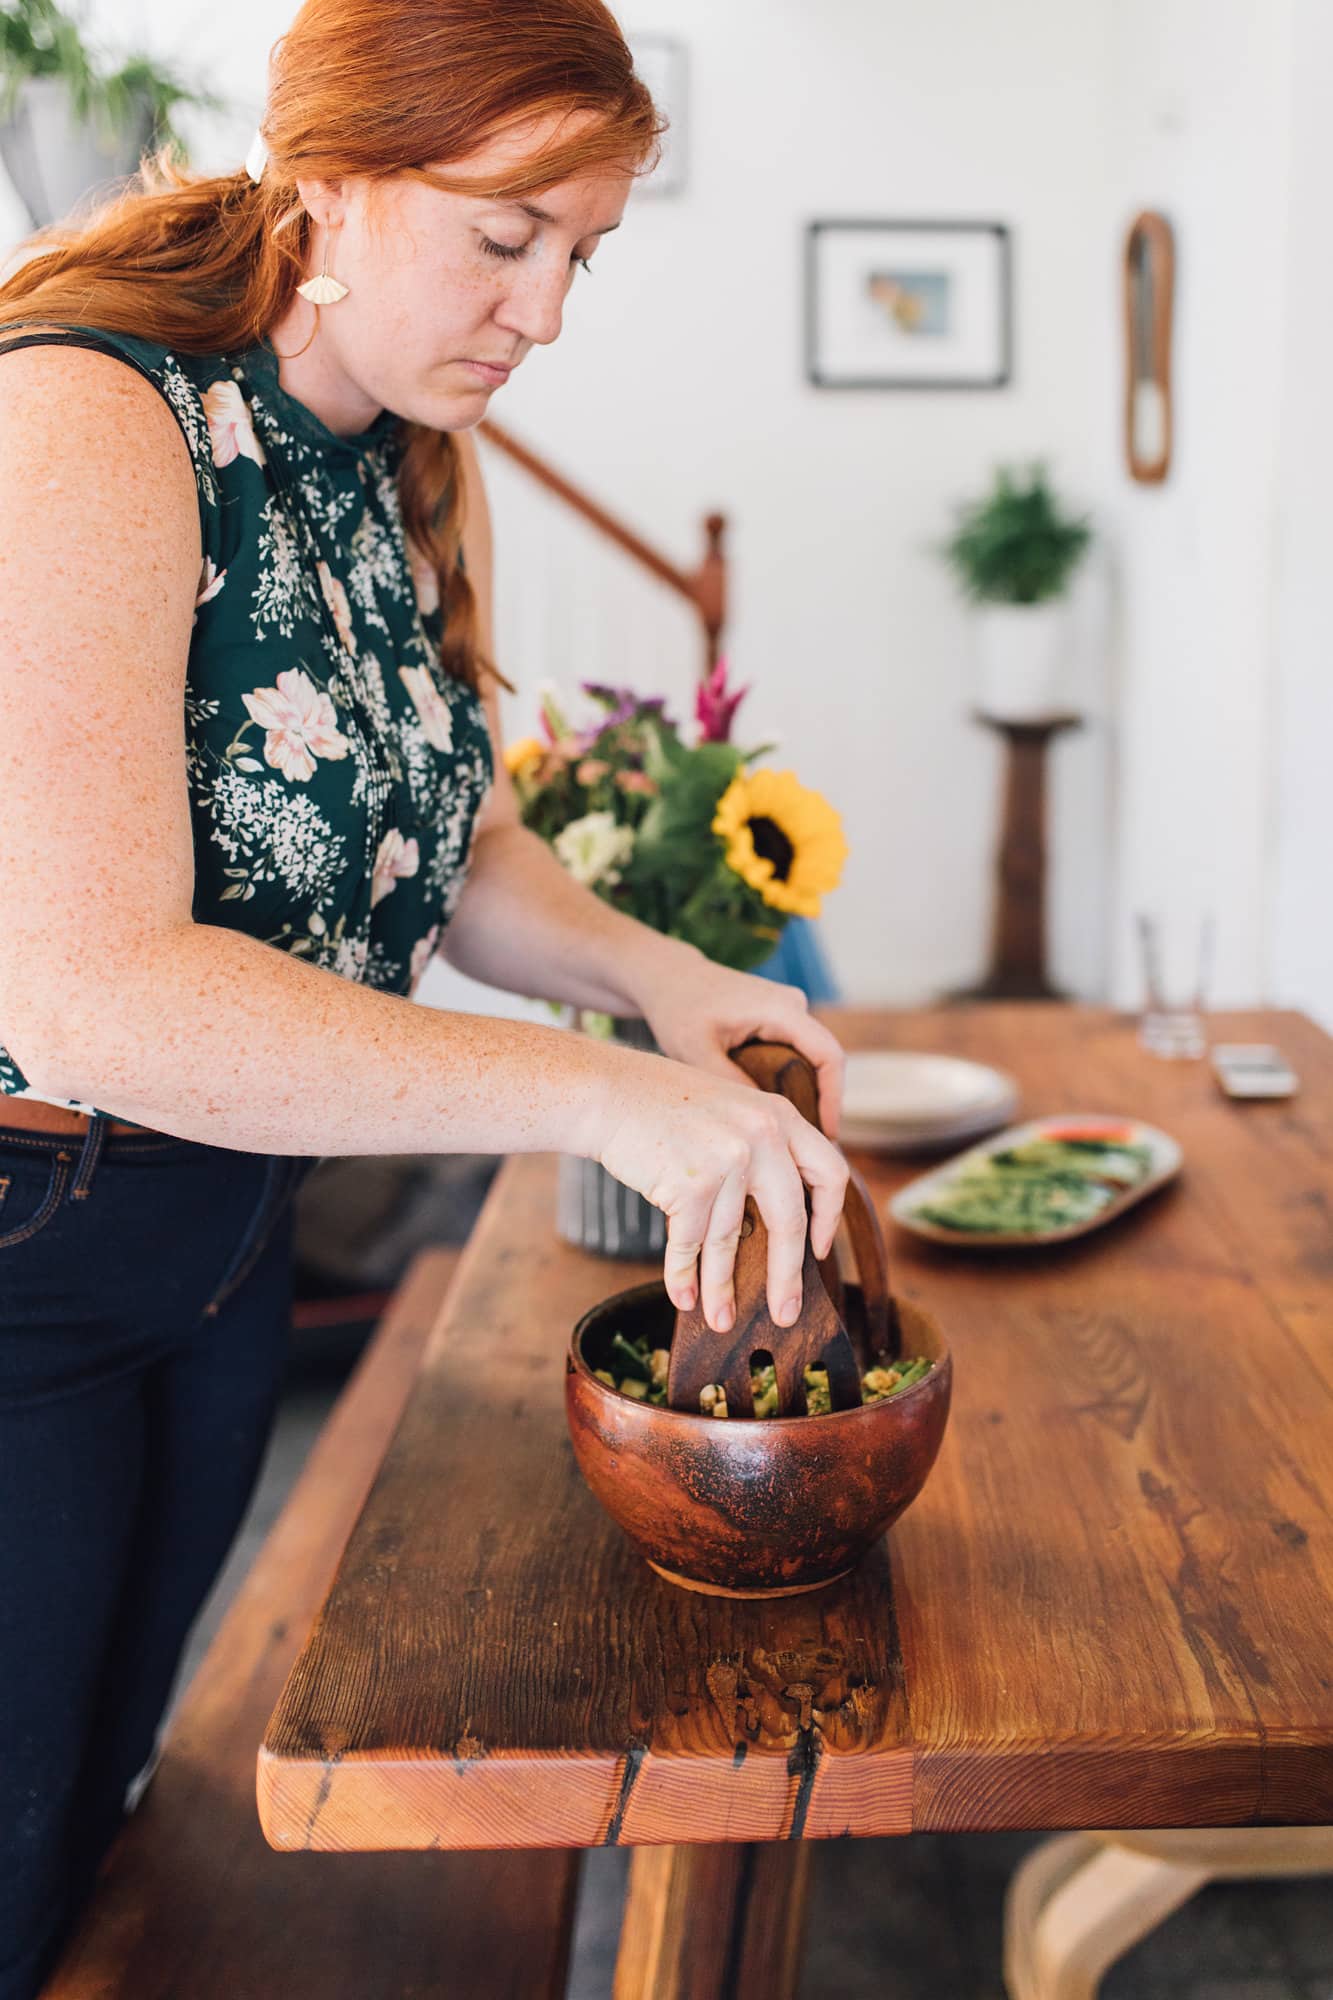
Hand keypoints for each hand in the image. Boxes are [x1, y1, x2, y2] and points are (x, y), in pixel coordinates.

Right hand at [576, 1002, 849, 1337]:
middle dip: (786, 1276)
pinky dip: (683, 1275)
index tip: (819, 1249)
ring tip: (719, 1321)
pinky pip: (690, 1243)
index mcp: (780, 1115)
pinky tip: (683, 1297)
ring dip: (720, 1287)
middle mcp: (762, 1136)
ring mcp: (728, 1159)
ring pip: (728, 1240)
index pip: (829, 1172)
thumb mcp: (729, 1108)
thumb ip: (759, 1146)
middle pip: (789, 1220)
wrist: (607, 1092)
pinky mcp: (691, 1183)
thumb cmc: (661, 1104)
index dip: (828, 1216)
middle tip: (786, 1314)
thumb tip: (774, 1215)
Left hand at [635, 950, 846, 1141]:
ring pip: (814, 1057)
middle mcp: (793, 1005)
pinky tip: (780, 1108)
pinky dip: (795, 1079)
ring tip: (796, 1130)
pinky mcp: (779, 1016)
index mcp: (780, 1009)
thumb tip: (765, 1121)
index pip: (829, 1055)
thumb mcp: (696, 1050)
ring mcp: (788, 1008)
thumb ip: (730, 1082)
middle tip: (810, 1142)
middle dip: (824, 1100)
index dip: (834, 1098)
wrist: (668, 976)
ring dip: (810, 1091)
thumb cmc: (679, 1008)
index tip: (826, 1134)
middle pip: (827, 1059)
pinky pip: (800, 1051)